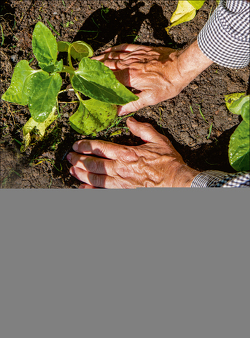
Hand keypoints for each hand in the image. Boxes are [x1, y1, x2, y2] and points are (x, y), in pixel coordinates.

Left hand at [67, 117, 199, 187]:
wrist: (177, 183)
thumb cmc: (169, 163)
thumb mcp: (159, 141)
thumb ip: (143, 129)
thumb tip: (130, 120)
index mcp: (127, 153)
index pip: (101, 148)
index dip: (86, 146)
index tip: (76, 145)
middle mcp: (120, 168)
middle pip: (94, 164)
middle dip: (79, 160)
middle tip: (68, 158)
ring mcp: (121, 182)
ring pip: (95, 178)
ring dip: (81, 174)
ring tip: (71, 170)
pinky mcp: (124, 192)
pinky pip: (103, 192)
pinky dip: (91, 190)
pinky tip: (82, 187)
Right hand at [93, 41, 212, 115]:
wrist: (181, 65)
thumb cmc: (168, 83)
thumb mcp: (151, 98)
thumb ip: (133, 104)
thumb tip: (118, 111)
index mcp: (130, 77)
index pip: (108, 79)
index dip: (95, 81)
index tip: (86, 84)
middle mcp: (129, 64)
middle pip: (106, 65)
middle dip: (93, 68)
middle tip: (82, 71)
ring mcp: (134, 55)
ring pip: (112, 55)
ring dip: (99, 58)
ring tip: (89, 61)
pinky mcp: (140, 49)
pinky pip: (123, 47)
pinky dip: (113, 49)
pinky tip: (108, 51)